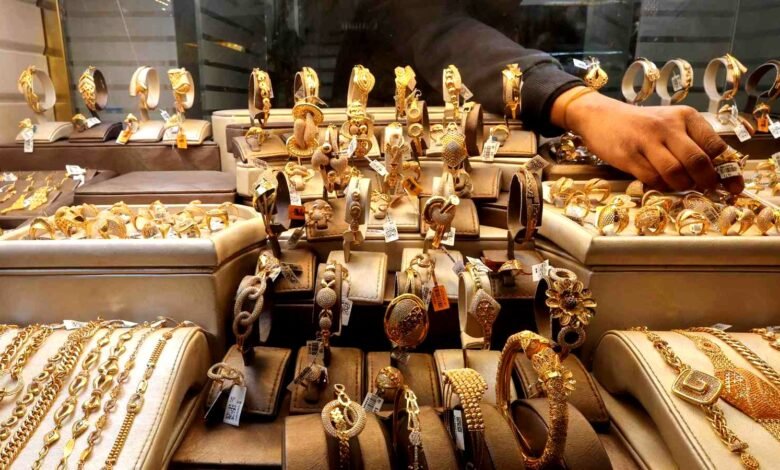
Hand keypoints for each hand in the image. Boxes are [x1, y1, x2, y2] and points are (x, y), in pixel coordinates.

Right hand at [552, 87, 743, 193]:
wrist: (600, 116)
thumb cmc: (640, 124)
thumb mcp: (669, 124)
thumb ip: (690, 142)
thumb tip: (716, 172)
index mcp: (685, 116)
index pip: (715, 145)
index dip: (725, 169)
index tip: (730, 184)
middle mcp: (668, 126)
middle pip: (697, 161)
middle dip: (705, 181)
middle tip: (705, 189)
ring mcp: (647, 141)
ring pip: (676, 173)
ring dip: (681, 186)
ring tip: (680, 186)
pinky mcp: (629, 156)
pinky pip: (652, 179)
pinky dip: (660, 186)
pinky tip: (659, 183)